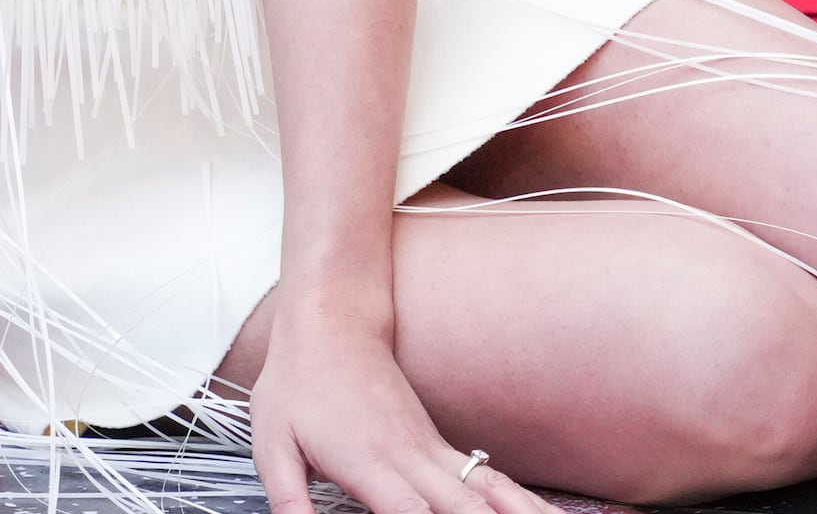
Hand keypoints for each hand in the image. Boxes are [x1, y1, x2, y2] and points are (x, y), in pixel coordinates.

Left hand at [243, 302, 552, 513]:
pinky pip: (490, 478)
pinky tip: (544, 513)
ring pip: (489, 493)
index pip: (409, 513)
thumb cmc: (299, 384)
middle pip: (463, 509)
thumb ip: (288, 500)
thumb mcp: (272, 445)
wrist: (332, 322)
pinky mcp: (441, 446)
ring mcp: (433, 450)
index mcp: (370, 462)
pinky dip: (520, 499)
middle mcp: (411, 457)